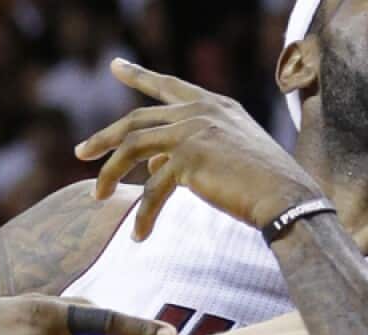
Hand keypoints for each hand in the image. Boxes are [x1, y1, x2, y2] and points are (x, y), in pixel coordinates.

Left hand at [76, 58, 323, 238]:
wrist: (287, 197)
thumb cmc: (266, 184)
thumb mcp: (229, 155)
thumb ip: (193, 151)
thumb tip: (154, 164)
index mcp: (215, 105)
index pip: (168, 86)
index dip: (139, 75)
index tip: (116, 66)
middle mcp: (201, 111)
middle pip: (136, 120)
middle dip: (104, 138)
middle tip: (81, 153)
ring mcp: (193, 131)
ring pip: (133, 148)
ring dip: (110, 174)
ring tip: (97, 196)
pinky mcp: (189, 158)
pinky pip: (153, 189)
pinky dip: (144, 215)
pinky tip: (139, 235)